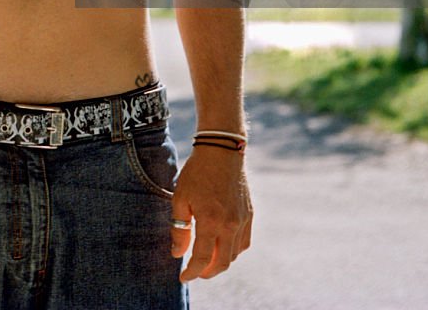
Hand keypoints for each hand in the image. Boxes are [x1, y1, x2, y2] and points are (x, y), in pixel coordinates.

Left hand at [169, 146, 251, 280]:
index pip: (202, 259)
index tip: (183, 277)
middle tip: (195, 272)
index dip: (192, 272)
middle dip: (207, 273)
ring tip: (206, 261)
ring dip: (221, 263)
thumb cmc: (197, 172)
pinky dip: (233, 251)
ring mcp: (243, 221)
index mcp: (211, 221)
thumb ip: (179, 228)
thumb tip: (178, 254)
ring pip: (234, 255)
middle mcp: (230, 225)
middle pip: (222, 263)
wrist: (222, 150)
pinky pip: (244, 242)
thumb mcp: (180, 197)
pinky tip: (222, 247)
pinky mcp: (249, 215)